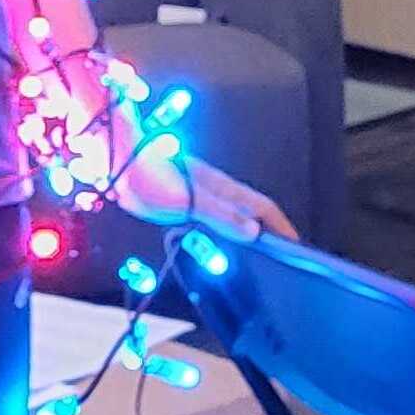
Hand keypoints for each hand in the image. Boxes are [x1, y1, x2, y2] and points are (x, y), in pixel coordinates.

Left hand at [117, 138, 296, 241]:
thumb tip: (254, 231)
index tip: (295, 245)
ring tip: (259, 252)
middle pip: (252, 211)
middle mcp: (214, 189)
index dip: (281, 226)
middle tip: (282, 253)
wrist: (118, 162)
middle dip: (270, 230)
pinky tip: (221, 242)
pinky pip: (215, 217)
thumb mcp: (189, 200)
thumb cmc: (149, 175)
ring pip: (233, 214)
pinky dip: (226, 230)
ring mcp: (199, 193)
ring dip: (248, 231)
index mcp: (221, 187)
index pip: (263, 207)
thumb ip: (222, 215)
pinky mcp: (183, 198)